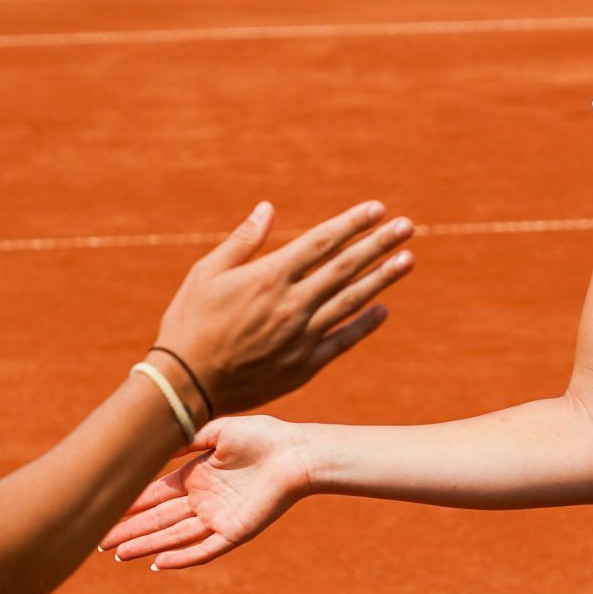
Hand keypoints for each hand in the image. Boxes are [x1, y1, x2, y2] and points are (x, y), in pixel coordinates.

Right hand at [101, 415, 312, 569]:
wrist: (297, 453)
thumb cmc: (263, 437)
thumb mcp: (218, 431)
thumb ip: (187, 439)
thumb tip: (155, 447)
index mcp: (197, 476)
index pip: (156, 493)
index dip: (132, 503)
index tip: (104, 508)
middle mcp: (203, 500)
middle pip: (159, 519)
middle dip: (130, 530)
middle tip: (100, 541)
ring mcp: (218, 518)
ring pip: (174, 536)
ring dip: (147, 546)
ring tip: (119, 555)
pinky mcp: (235, 532)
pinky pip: (204, 550)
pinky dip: (182, 558)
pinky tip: (158, 563)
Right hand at [152, 202, 413, 416]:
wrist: (185, 385)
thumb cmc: (189, 323)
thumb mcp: (207, 273)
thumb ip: (242, 241)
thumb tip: (267, 208)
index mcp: (268, 276)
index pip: (322, 242)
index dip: (352, 224)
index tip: (377, 209)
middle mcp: (292, 304)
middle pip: (346, 267)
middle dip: (379, 244)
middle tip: (407, 226)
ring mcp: (301, 336)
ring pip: (351, 301)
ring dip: (382, 278)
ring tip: (407, 259)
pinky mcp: (304, 365)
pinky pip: (343, 340)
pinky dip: (364, 324)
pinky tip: (383, 310)